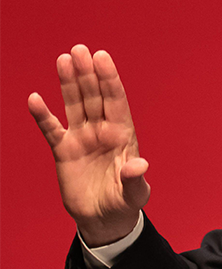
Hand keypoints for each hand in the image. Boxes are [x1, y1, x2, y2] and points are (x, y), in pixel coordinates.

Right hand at [29, 44, 149, 245]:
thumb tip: (139, 164)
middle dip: (87, 73)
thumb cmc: (124, 202)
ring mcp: (82, 138)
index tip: (102, 57)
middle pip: (94, 96)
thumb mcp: (134, 194)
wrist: (103, 219)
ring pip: (74, 104)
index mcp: (123, 135)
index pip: (116, 100)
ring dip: (68, 83)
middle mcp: (102, 130)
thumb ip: (135, 178)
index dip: (109, 78)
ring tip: (63, 59)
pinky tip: (35, 98)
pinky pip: (51, 129)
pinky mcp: (64, 151)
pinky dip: (43, 115)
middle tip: (80, 49)